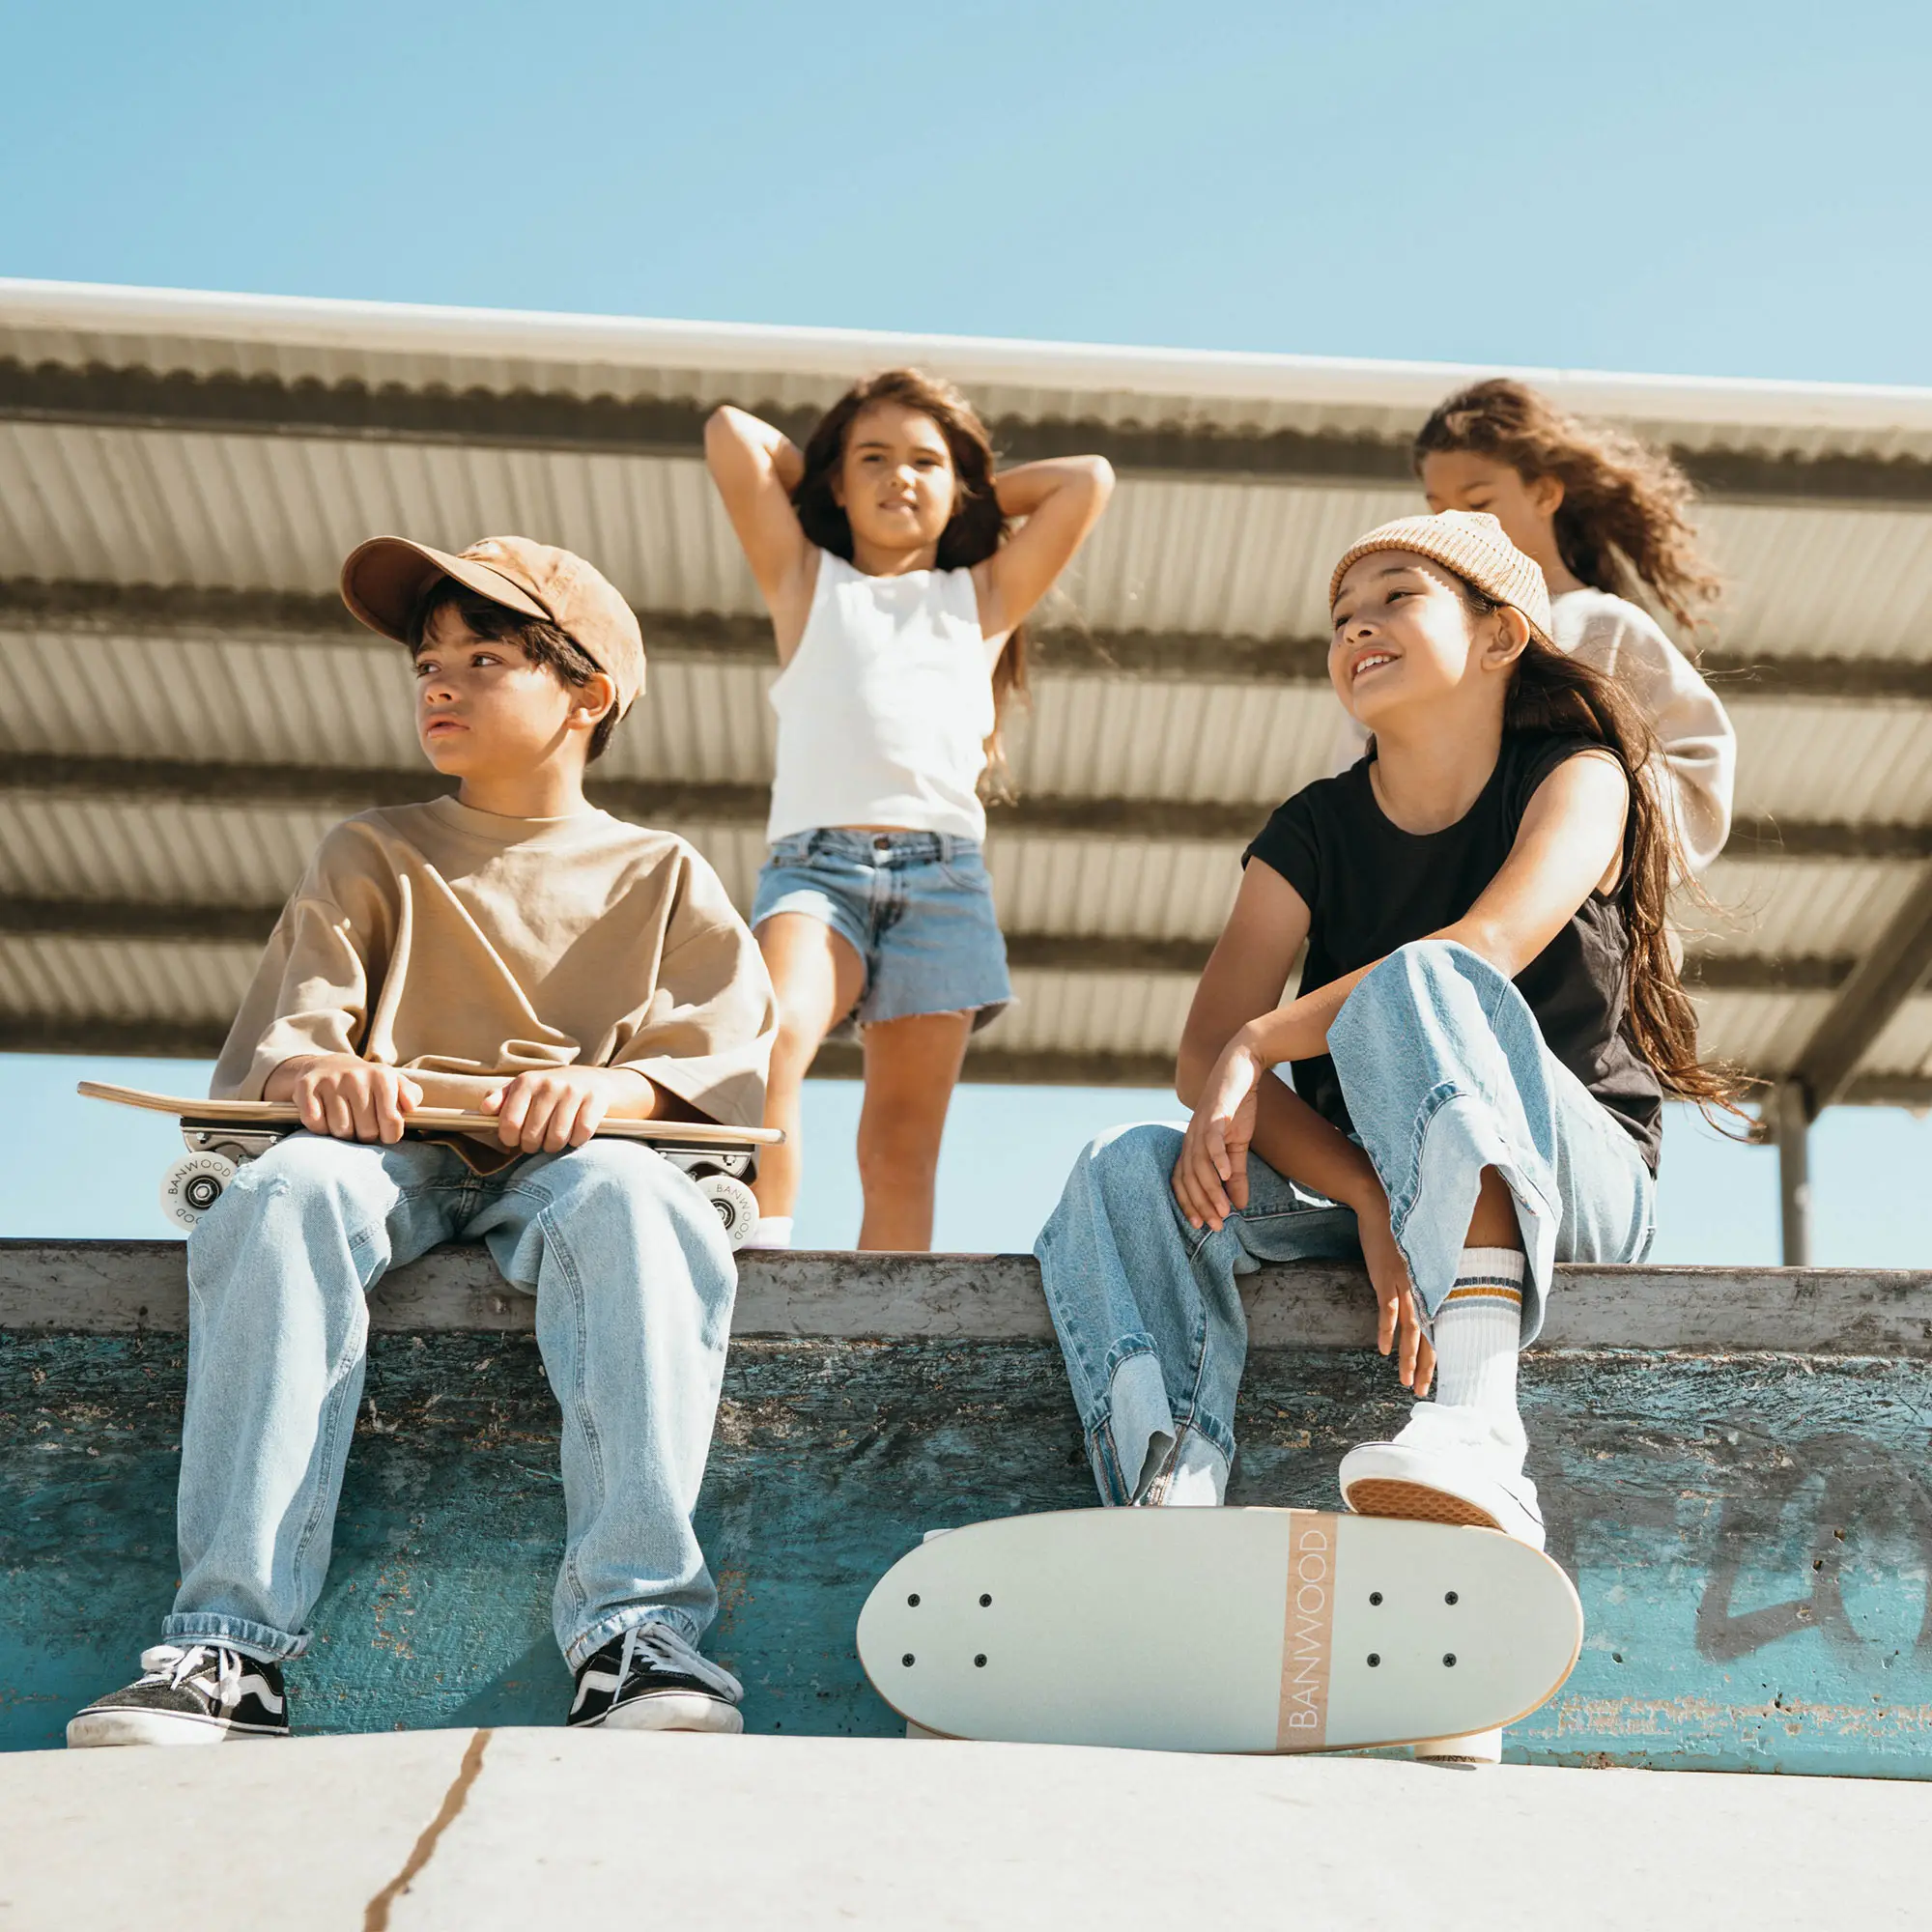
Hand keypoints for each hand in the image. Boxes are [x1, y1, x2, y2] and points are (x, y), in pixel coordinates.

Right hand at [277, 1056, 423, 1143]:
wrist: (329, 1065)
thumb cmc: (367, 1083)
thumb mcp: (394, 1083)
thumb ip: (411, 1095)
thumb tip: (410, 1106)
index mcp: (382, 1076)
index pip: (392, 1122)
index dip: (389, 1135)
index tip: (385, 1133)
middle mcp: (356, 1076)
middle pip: (366, 1131)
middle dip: (365, 1136)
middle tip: (361, 1125)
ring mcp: (331, 1080)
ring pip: (340, 1131)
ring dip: (342, 1133)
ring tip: (344, 1120)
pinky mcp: (306, 1086)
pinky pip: (315, 1123)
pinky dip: (320, 1128)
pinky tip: (325, 1117)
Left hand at [483, 1067, 649, 1152]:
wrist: (593, 1080)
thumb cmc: (550, 1090)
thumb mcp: (524, 1088)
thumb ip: (500, 1098)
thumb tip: (484, 1109)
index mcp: (527, 1081)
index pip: (510, 1124)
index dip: (510, 1140)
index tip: (515, 1140)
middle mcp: (549, 1084)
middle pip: (532, 1136)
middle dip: (533, 1146)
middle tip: (538, 1141)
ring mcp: (573, 1092)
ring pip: (557, 1139)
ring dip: (555, 1146)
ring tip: (555, 1139)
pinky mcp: (595, 1100)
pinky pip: (581, 1135)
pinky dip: (577, 1141)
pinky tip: (574, 1134)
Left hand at [1171, 1033, 1265, 1230]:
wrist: (1242, 1066)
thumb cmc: (1237, 1106)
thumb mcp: (1239, 1145)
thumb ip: (1236, 1174)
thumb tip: (1239, 1205)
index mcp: (1193, 1145)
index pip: (1182, 1179)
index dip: (1189, 1203)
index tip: (1201, 1225)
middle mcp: (1191, 1137)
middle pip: (1189, 1177)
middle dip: (1201, 1204)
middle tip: (1216, 1226)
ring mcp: (1201, 1124)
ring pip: (1200, 1163)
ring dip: (1211, 1188)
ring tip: (1223, 1209)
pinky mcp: (1216, 1113)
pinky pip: (1213, 1139)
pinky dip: (1217, 1158)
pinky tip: (1225, 1175)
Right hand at [1354, 1187, 1434, 1397]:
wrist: (1382, 1201)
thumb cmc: (1402, 1226)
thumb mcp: (1423, 1253)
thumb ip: (1427, 1276)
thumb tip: (1428, 1296)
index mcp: (1436, 1283)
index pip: (1443, 1327)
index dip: (1442, 1354)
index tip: (1441, 1376)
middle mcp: (1426, 1287)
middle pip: (1430, 1336)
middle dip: (1427, 1366)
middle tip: (1424, 1391)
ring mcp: (1406, 1284)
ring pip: (1412, 1330)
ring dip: (1410, 1359)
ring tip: (1408, 1382)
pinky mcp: (1386, 1277)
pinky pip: (1388, 1311)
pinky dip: (1387, 1332)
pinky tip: (1385, 1351)